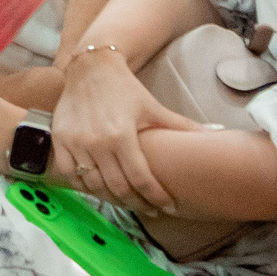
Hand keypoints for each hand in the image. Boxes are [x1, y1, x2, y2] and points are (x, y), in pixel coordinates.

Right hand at [52, 48, 204, 211]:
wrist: (90, 67)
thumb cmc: (124, 88)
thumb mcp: (153, 107)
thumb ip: (181, 125)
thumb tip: (216, 132)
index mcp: (121, 136)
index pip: (141, 180)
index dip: (156, 198)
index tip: (167, 207)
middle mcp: (96, 144)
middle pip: (118, 189)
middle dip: (137, 204)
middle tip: (150, 208)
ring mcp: (76, 143)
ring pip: (94, 186)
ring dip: (112, 198)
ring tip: (126, 199)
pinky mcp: (60, 141)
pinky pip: (70, 175)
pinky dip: (84, 185)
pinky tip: (97, 186)